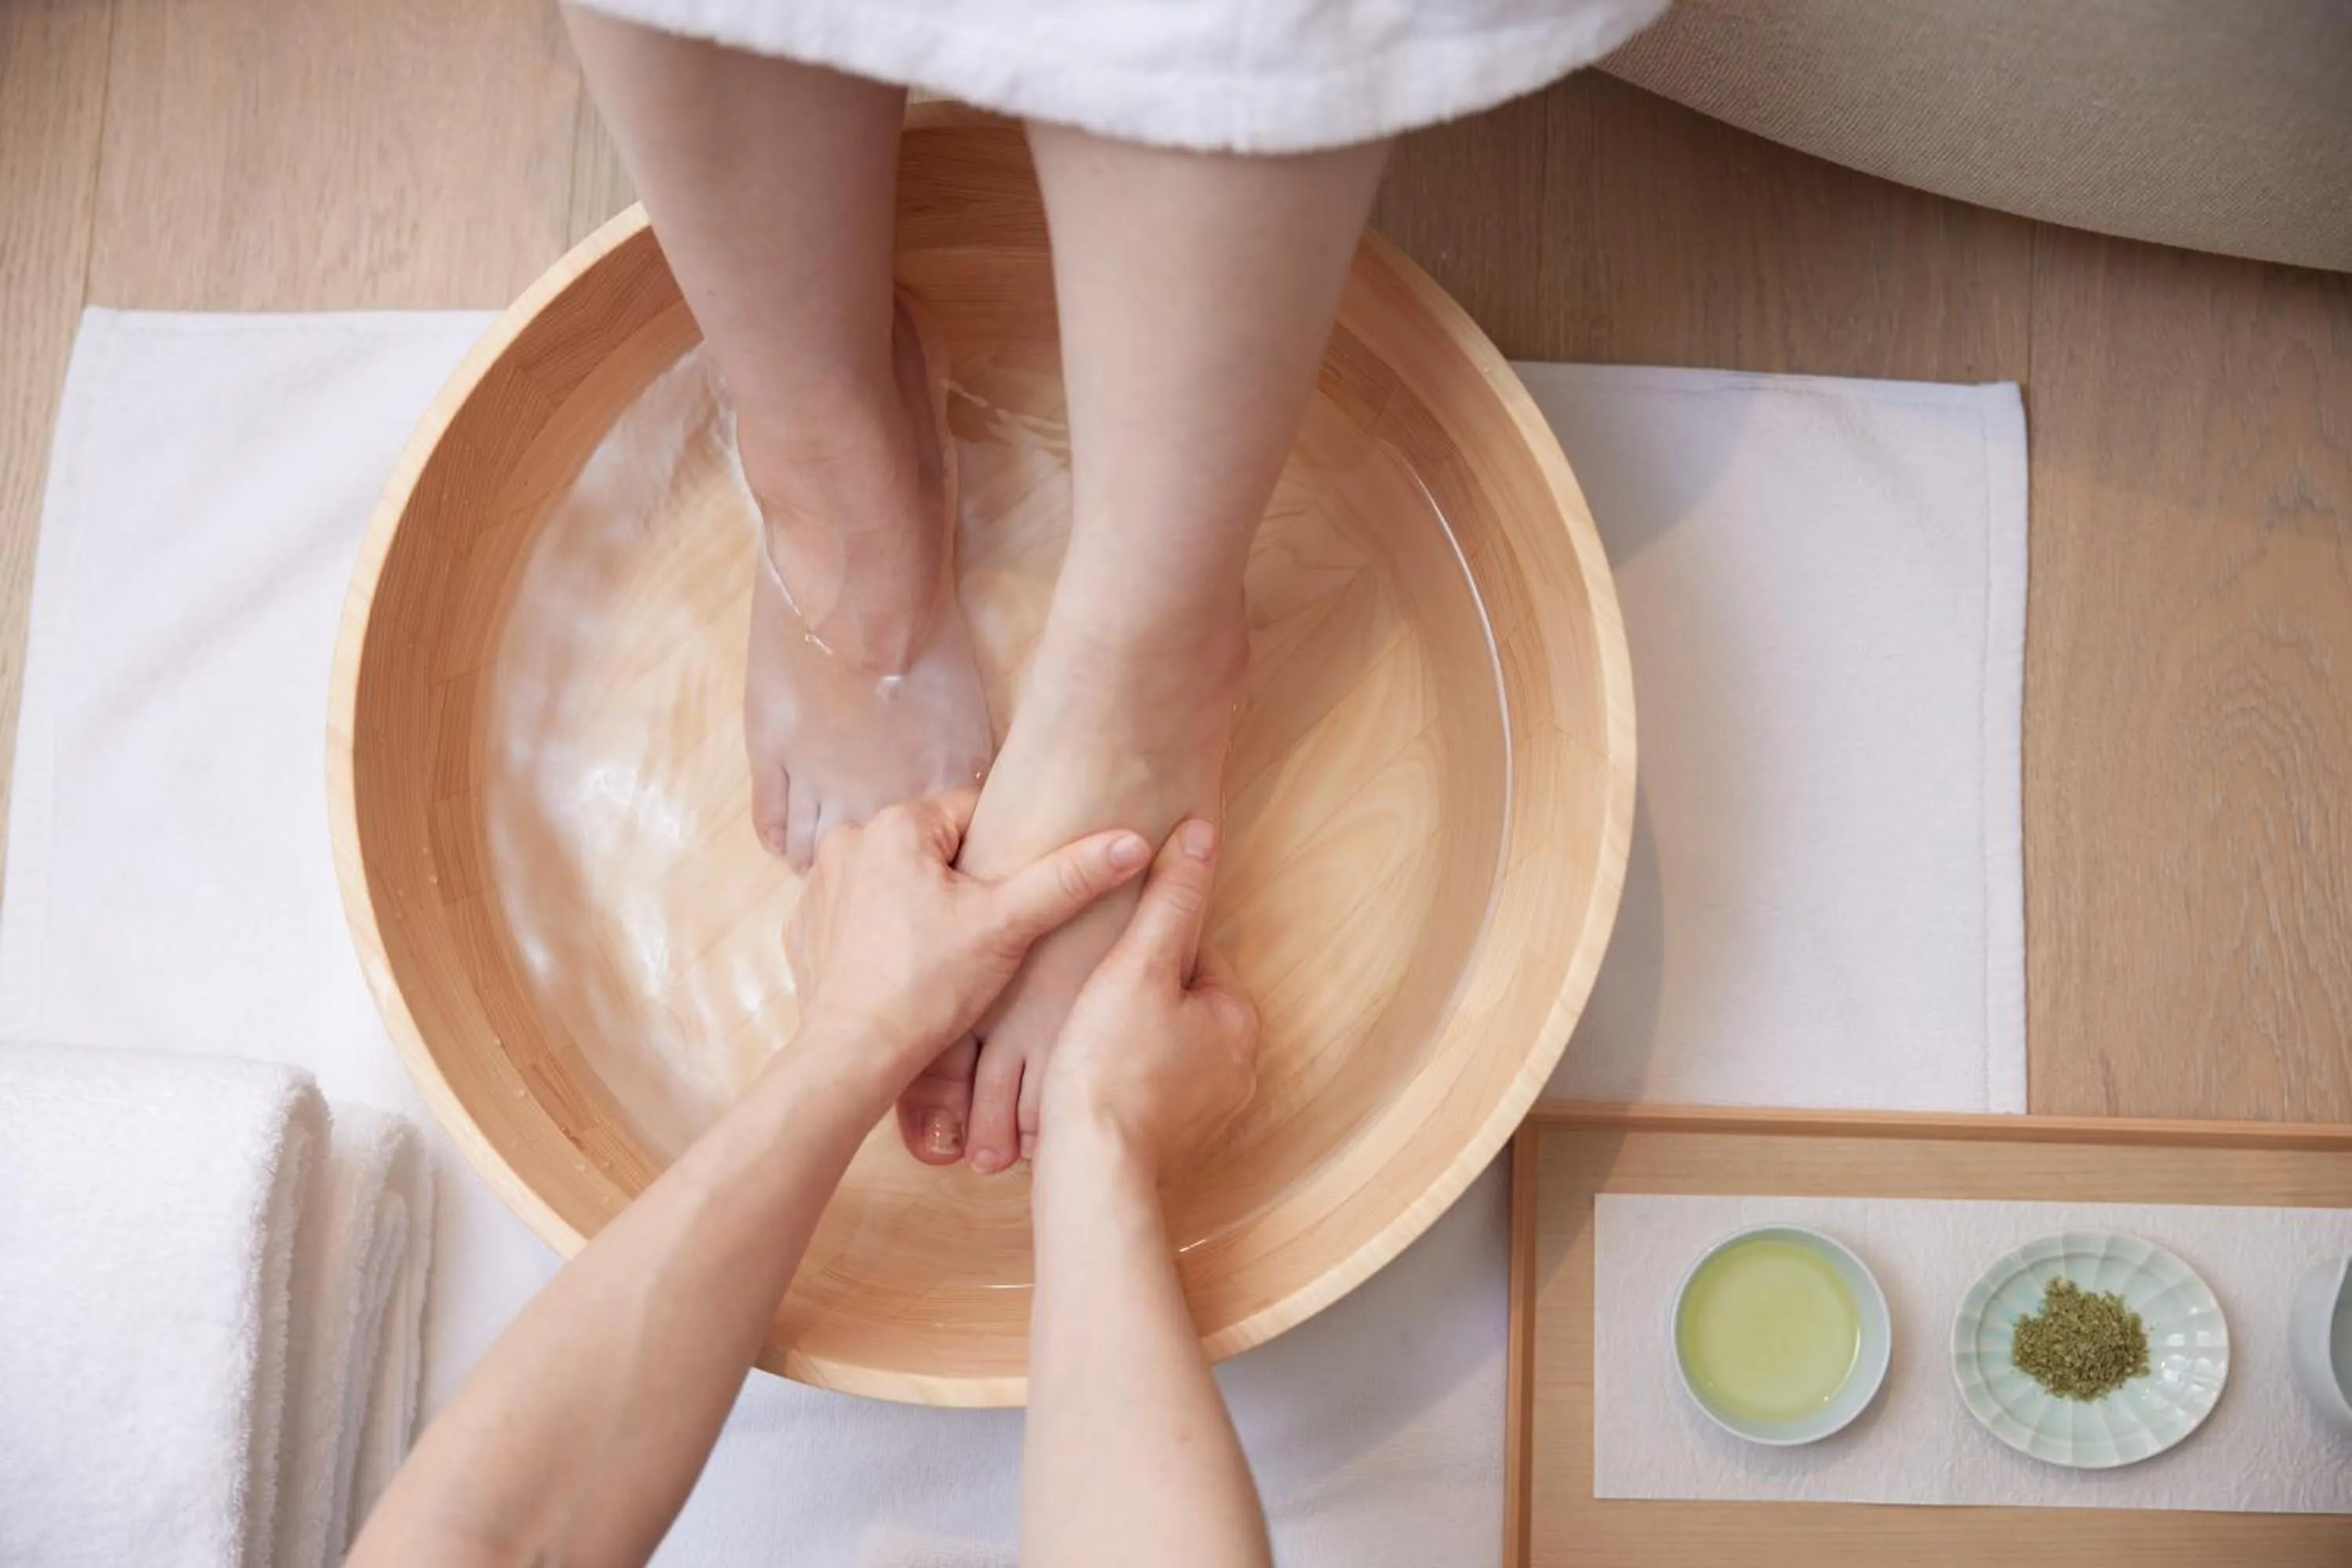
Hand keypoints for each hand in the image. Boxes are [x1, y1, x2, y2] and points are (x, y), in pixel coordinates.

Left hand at [784, 789, 1150, 1103]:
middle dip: (961, 882)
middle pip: (934, 847)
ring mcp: (820, 883)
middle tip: (982, 932)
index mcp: (899, 823)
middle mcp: (849, 839)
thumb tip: (1133, 841)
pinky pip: (859, 912)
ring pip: (897, 878)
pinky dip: (882, 932)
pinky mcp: (804, 925)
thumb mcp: (1010, 926)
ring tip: (943, 953)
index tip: (1010, 900)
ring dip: (920, 903)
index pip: (975, 815)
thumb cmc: (930, 987)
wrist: (852, 1057)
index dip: (1004, 859)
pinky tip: (904, 966)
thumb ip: (1070, 878)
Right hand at [1038, 820, 1260, 1182]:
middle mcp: (1235, 1070)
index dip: (1144, 946)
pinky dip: (1116, 1080)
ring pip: (1159, 1049)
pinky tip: (1078, 1076)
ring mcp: (1204, 1113)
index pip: (1195, 956)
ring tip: (1076, 1034)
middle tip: (1082, 994)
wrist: (1090, 1170)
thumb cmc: (1110, 1063)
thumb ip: (1172, 897)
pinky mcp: (1168, 1144)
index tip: (1103, 954)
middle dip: (1134, 994)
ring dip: (1122, 1037)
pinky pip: (1144, 1092)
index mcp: (1237, 1021)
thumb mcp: (1138, 963)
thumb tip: (1204, 832)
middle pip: (1178, 1004)